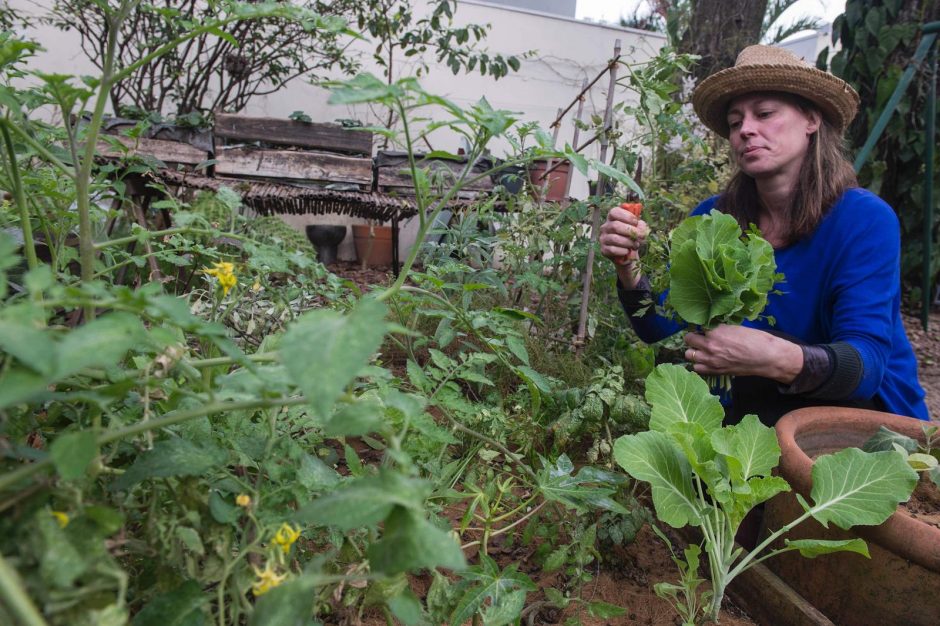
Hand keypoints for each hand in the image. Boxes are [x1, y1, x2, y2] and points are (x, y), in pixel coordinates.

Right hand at [599, 205, 648, 264]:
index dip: (626, 216)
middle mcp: (605, 227)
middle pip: (615, 226)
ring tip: (635, 245)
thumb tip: (640, 228)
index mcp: (612, 218)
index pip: (614, 212)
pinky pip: (612, 250)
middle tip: (640, 236)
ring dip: (628, 242)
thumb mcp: (638, 228)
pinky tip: (627, 251)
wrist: (629, 253)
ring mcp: (603, 238)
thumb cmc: (633, 237)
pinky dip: (623, 251)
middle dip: (631, 231)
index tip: (636, 222)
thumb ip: (640, 225)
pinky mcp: (604, 250)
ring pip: (614, 238)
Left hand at [683, 325, 803, 383]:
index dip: (699, 328)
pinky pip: (697, 368)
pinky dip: (699, 364)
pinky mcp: (716, 371)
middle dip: (693, 338)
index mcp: (715, 332)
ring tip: (702, 350)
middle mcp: (709, 346)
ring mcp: (711, 361)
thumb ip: (719, 329)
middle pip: (688, 341)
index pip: (696, 327)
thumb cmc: (756, 339)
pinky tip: (706, 361)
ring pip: (690, 356)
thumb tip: (710, 329)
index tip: (702, 328)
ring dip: (694, 352)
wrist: (767, 357)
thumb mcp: (735, 328)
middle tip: (700, 338)